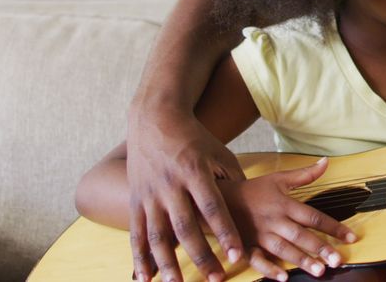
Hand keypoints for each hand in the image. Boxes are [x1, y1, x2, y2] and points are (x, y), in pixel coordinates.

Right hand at [126, 112, 246, 281]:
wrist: (155, 120)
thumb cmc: (195, 139)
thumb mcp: (220, 153)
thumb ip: (234, 181)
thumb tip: (250, 210)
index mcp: (195, 171)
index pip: (213, 207)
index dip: (225, 231)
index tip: (237, 254)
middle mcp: (170, 184)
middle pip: (186, 226)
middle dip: (201, 255)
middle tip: (215, 278)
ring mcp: (150, 193)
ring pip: (158, 234)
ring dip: (167, 263)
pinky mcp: (135, 200)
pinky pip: (136, 234)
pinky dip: (138, 258)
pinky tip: (145, 279)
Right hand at [219, 159, 358, 280]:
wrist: (217, 198)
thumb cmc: (252, 190)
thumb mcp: (278, 178)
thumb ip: (304, 174)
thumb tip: (326, 162)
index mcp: (285, 204)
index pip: (314, 217)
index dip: (334, 227)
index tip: (351, 237)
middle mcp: (275, 220)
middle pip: (301, 235)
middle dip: (321, 248)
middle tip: (338, 260)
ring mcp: (260, 235)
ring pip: (284, 249)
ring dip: (302, 260)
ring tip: (320, 271)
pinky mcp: (246, 246)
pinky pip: (258, 260)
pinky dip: (269, 269)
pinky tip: (283, 277)